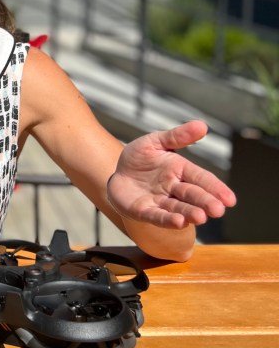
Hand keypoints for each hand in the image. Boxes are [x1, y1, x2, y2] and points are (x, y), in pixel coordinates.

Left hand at [107, 120, 236, 228]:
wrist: (118, 173)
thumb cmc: (140, 158)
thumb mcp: (155, 142)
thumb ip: (177, 136)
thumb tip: (203, 125)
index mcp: (180, 170)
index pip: (202, 179)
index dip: (215, 188)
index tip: (230, 199)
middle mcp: (174, 188)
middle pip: (193, 195)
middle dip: (205, 202)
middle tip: (218, 210)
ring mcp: (160, 202)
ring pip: (178, 208)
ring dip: (189, 213)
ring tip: (200, 217)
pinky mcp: (144, 211)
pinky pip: (157, 216)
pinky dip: (168, 219)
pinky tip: (179, 221)